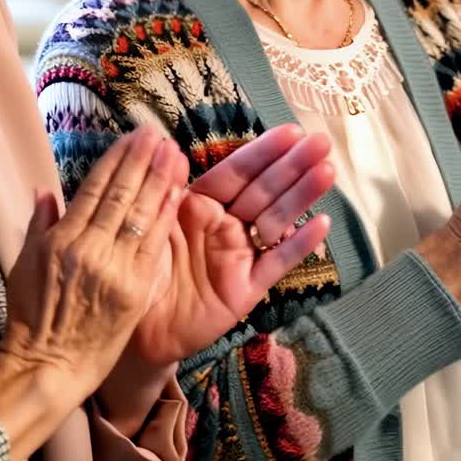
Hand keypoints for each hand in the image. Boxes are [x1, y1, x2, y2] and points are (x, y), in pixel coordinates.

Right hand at [0, 128, 185, 407]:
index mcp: (61, 240)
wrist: (47, 368)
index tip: (131, 138)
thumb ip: (39, 224)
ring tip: (172, 152)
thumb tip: (45, 190)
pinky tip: (178, 192)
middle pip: (121, 194)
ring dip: (159, 179)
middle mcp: (88, 249)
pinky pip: (153, 245)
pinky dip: (166, 216)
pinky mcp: (134, 290)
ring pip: (140, 214)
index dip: (115, 160)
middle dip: (141, 161)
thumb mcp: (24, 266)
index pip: (94, 188)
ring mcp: (114, 269)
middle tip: (157, 135)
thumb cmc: (31, 319)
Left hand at [97, 128, 332, 432]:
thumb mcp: (147, 223)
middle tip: (322, 142)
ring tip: (327, 171)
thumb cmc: (137, 268)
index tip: (291, 131)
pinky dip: (298, 244)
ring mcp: (239, 255)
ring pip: (276, 219)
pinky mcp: (247, 288)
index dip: (263, 151)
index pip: (237, 170)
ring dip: (302, 195)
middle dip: (293, 165)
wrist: (133, 328)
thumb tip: (171, 148)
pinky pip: (276, 263)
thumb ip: (164, 190)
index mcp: (200, 203)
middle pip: (264, 189)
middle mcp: (224, 224)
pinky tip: (321, 225)